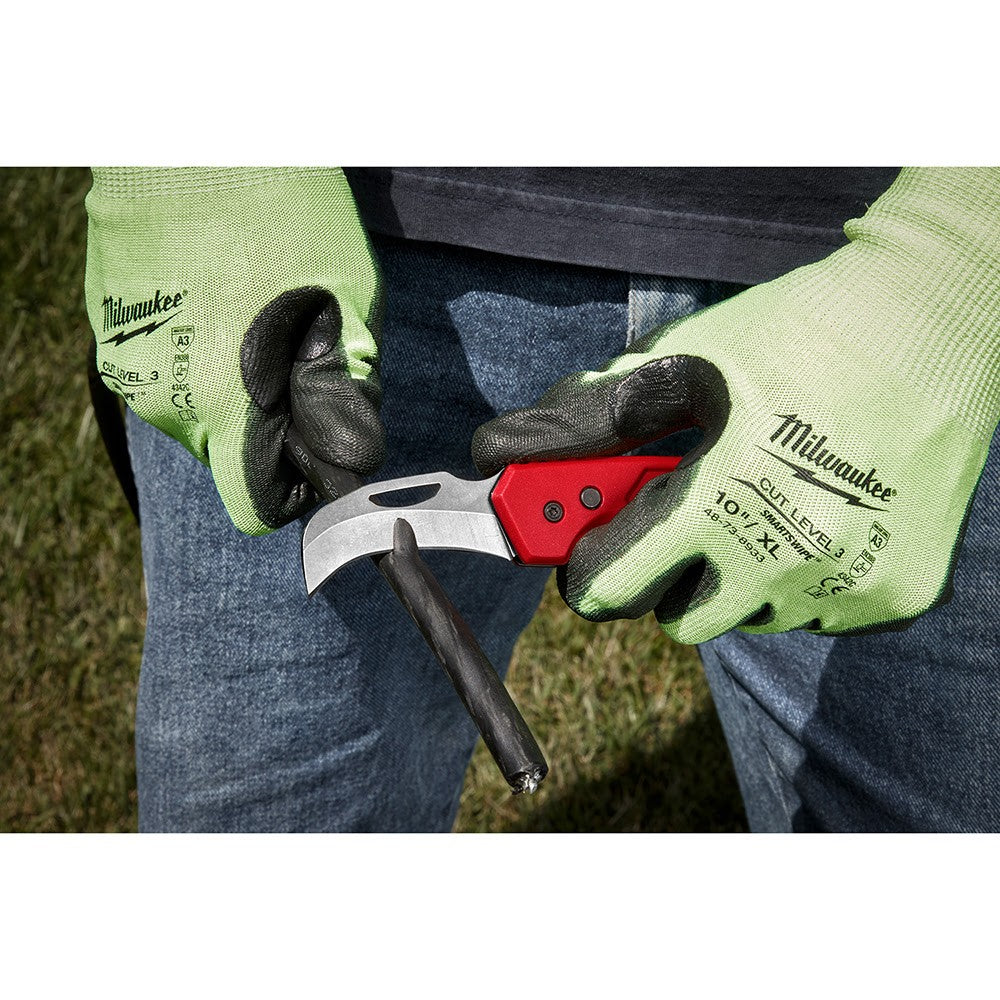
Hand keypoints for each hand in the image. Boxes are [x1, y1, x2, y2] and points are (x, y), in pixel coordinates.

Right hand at [85, 167, 382, 533]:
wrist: (193, 130)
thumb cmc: (284, 211)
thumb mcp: (346, 303)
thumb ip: (346, 392)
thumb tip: (351, 453)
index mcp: (228, 404)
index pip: (254, 504)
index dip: (292, 487)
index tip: (312, 451)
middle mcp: (165, 398)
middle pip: (226, 455)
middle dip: (265, 427)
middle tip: (293, 360)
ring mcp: (127, 361)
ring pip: (193, 411)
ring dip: (228, 385)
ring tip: (251, 315)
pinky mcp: (107, 324)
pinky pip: (162, 366)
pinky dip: (193, 349)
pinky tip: (213, 294)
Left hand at [473, 169, 999, 642]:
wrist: (938, 322)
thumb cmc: (796, 333)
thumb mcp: (679, 365)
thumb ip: (583, 422)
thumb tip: (494, 452)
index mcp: (718, 500)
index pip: (611, 585)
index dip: (584, 566)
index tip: (581, 551)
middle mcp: (784, 560)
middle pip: (675, 620)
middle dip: (660, 574)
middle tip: (678, 516)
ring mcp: (844, 584)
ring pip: (745, 619)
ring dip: (732, 576)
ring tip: (759, 499)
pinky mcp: (894, 595)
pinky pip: (810, 612)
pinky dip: (798, 575)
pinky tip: (817, 510)